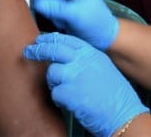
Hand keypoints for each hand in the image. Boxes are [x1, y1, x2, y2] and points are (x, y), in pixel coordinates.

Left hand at [23, 34, 148, 136]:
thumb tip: (66, 57)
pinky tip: (69, 103)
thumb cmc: (114, 94)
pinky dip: (59, 99)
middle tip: (29, 51)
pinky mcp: (69, 92)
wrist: (122, 112)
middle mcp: (83, 60)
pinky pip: (54, 93)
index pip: (67, 39)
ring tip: (66, 91)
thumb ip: (85, 60)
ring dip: (54, 83)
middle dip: (39, 49)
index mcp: (92, 53)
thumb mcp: (102, 68)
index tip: (41, 39)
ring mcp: (75, 75)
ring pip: (52, 72)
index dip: (52, 38)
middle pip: (55, 49)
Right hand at [32, 0, 118, 49]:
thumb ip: (56, 8)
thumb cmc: (95, 22)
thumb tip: (38, 3)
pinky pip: (49, 8)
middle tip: (41, 9)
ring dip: (49, 9)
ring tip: (60, 20)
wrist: (102, 37)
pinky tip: (62, 24)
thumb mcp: (76, 15)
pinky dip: (52, 16)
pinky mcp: (63, 8)